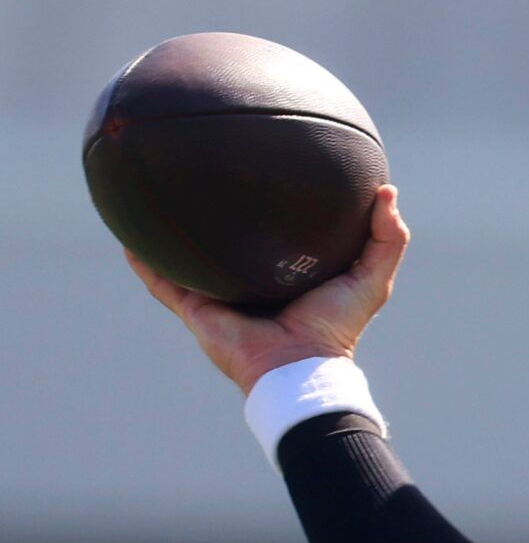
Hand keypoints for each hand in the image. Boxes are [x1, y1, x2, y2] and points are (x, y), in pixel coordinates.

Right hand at [125, 184, 410, 394]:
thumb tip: (387, 190)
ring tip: (155, 200)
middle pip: (229, 246)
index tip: (269, 176)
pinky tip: (128, 239)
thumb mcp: (372, 278)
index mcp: (287, 275)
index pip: (278, 237)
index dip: (275, 212)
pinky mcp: (197, 310)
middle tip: (206, 179)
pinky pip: (163, 283)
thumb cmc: (337, 327)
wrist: (299, 366)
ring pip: (189, 261)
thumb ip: (387, 238)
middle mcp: (251, 283)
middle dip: (216, 219)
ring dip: (171, 237)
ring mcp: (221, 297)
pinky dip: (145, 264)